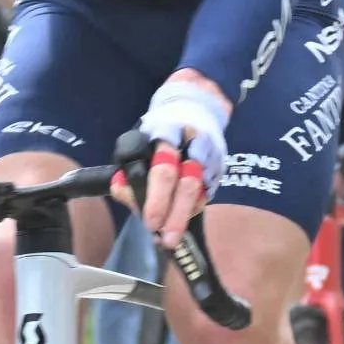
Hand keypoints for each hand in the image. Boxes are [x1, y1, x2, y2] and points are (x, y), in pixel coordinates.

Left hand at [127, 71, 231, 243]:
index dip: (156, 197)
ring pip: (199, 190)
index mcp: (166, 132)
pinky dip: (194, 208)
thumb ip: (130, 168)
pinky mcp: (220, 165)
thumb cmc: (159, 130)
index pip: (162, 167)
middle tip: (164, 239)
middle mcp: (192, 143)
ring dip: (184, 216)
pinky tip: (182, 219)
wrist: (196, 105)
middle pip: (186, 183)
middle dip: (174, 216)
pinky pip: (208, 192)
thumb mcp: (139, 140)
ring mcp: (210, 154)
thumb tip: (124, 193)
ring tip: (171, 237)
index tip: (150, 221)